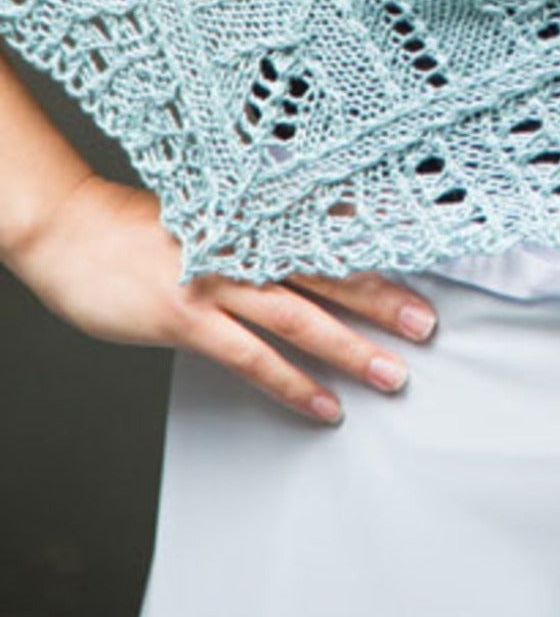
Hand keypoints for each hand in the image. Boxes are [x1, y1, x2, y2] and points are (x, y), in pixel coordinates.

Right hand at [8, 173, 439, 424]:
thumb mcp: (214, 213)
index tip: (428, 255)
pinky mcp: (188, 317)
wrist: (74, 230)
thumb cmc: (144, 224)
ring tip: (393, 373)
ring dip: (351, 347)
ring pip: (301, 316)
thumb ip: (262, 230)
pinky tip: (324, 404)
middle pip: (330, 270)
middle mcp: (246, 243)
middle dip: (384, 298)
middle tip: (428, 323)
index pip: (330, 227)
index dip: (380, 243)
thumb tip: (312, 244)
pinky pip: (251, 357)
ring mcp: (218, 280)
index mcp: (256, 214)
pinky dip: (292, 383)